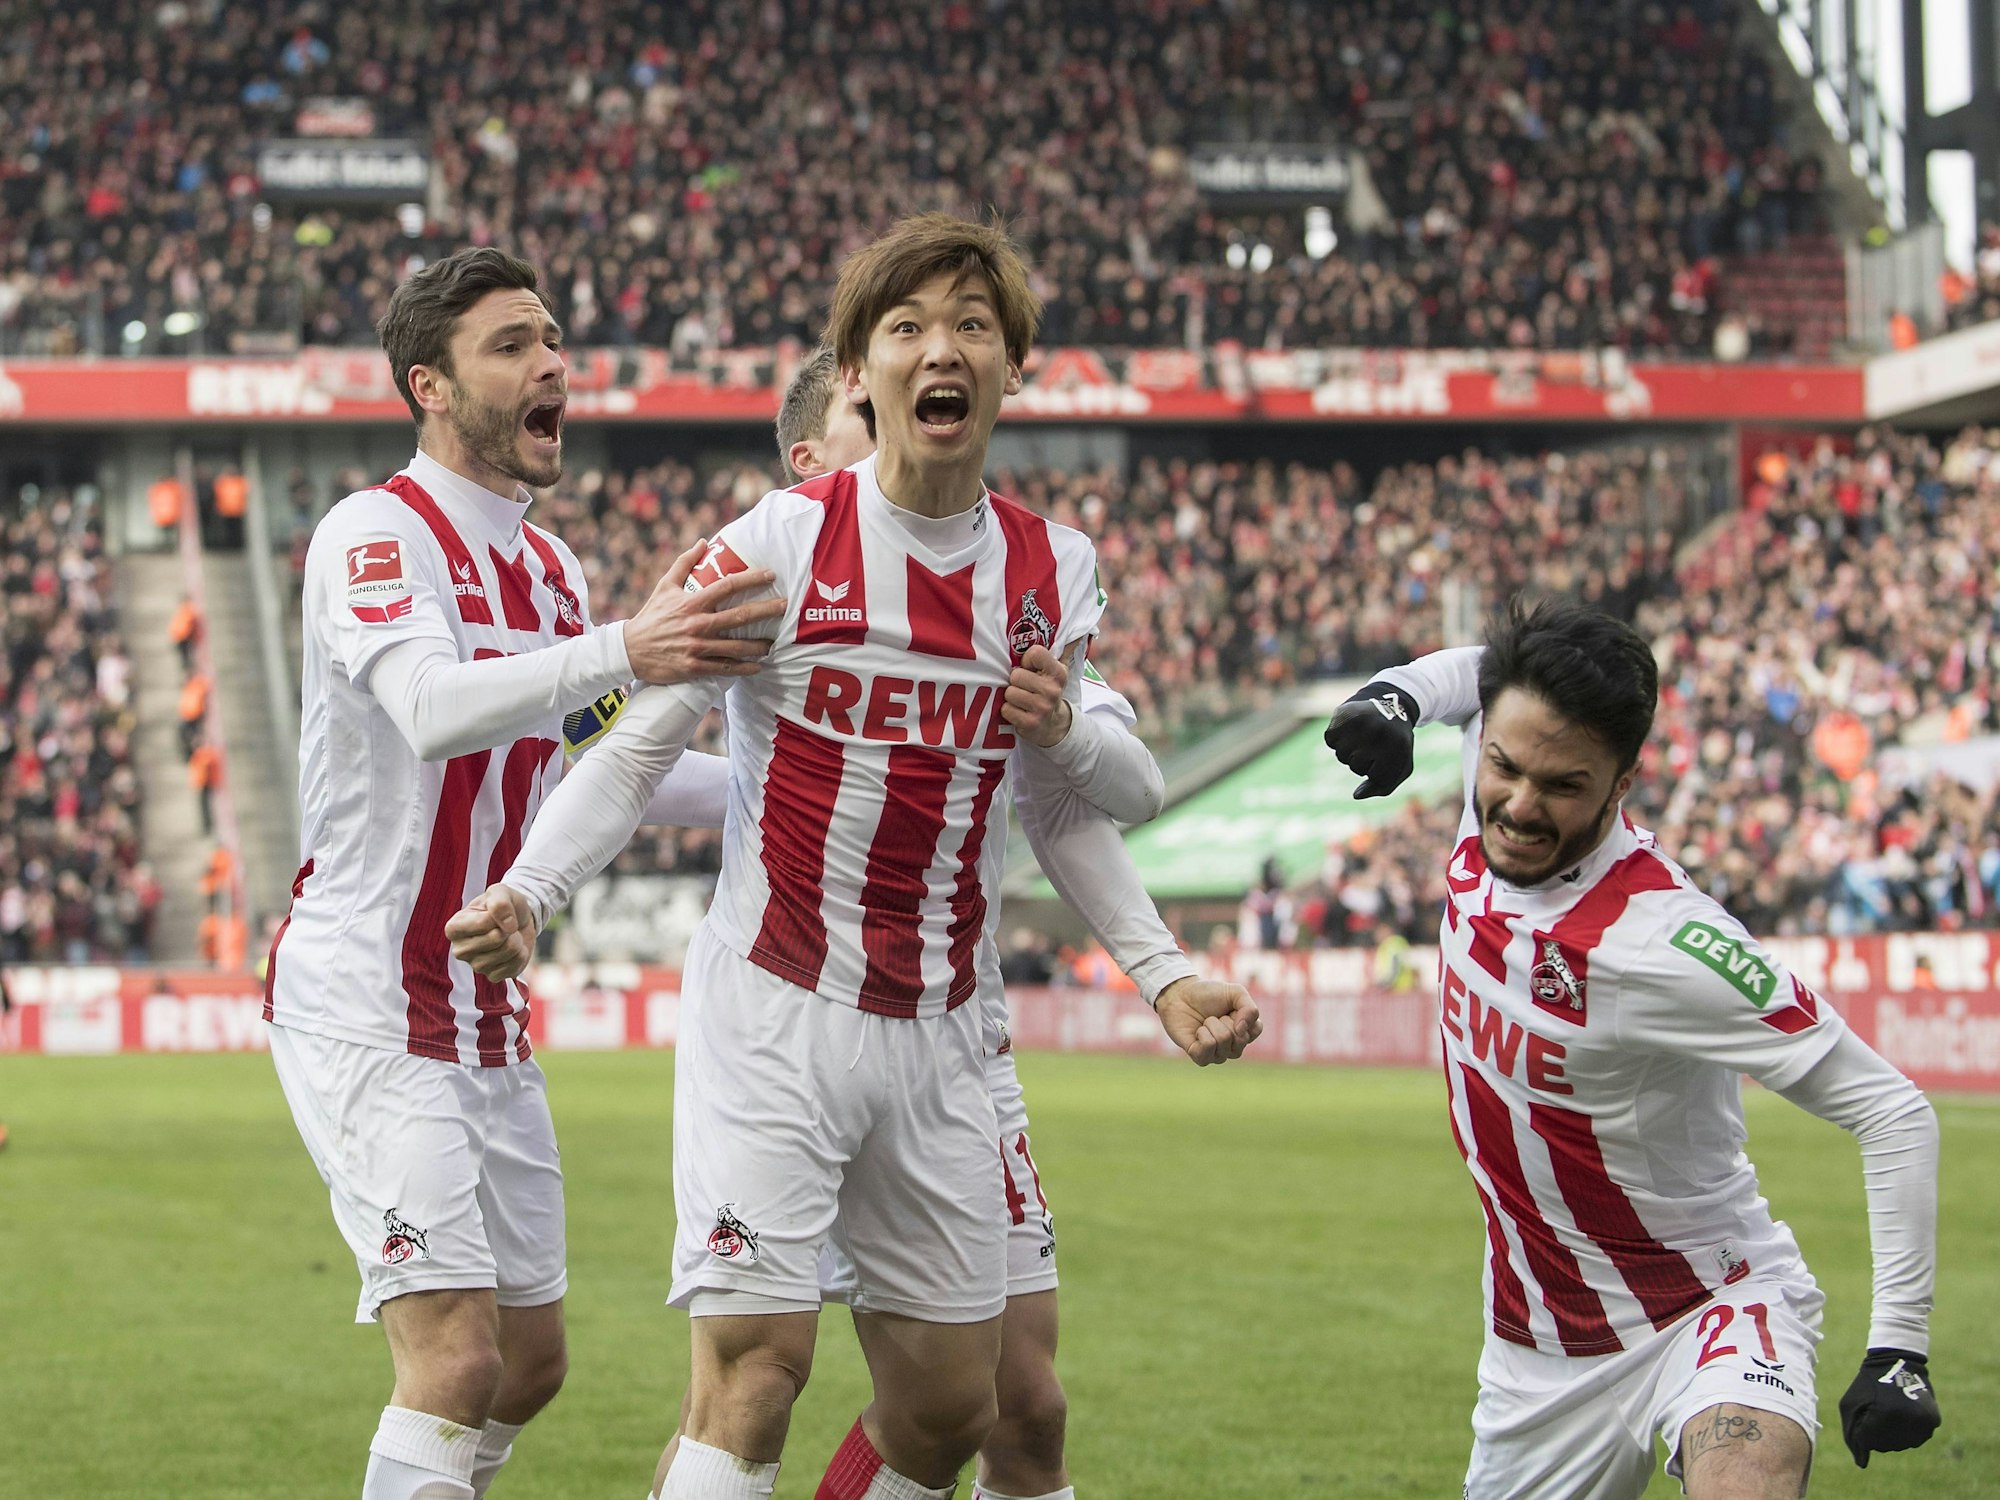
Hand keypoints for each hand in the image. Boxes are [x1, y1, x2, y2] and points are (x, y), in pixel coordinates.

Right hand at [446, 883, 538, 980]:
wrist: (518, 921)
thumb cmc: (503, 905)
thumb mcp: (500, 892)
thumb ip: (500, 902)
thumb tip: (507, 927)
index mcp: (454, 928)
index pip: (482, 923)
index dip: (498, 915)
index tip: (496, 913)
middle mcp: (460, 950)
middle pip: (496, 939)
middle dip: (509, 928)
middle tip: (505, 926)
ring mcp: (475, 965)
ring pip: (508, 951)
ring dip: (516, 940)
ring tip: (509, 936)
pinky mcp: (492, 976)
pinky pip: (513, 967)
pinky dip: (520, 955)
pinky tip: (513, 950)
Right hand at [622, 539, 787, 685]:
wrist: (630, 650)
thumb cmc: (651, 616)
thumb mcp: (664, 586)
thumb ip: (685, 563)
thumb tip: (703, 542)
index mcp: (692, 602)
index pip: (728, 586)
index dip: (752, 579)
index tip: (771, 575)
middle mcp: (697, 624)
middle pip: (739, 616)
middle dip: (766, 610)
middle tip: (785, 607)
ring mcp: (697, 647)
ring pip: (736, 646)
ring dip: (759, 645)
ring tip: (774, 643)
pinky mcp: (694, 667)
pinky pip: (725, 668)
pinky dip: (743, 668)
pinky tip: (757, 666)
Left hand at [1002, 643, 1073, 747]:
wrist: (1053, 725)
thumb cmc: (1048, 691)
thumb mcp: (1057, 670)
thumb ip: (1062, 649)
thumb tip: (1077, 633)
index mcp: (1058, 673)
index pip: (1035, 653)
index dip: (1027, 660)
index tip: (1030, 668)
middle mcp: (1052, 690)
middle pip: (1016, 675)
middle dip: (1016, 681)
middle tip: (1025, 687)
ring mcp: (1042, 708)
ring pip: (1009, 693)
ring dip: (1011, 697)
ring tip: (1022, 700)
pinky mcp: (1030, 723)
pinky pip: (1006, 710)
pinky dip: (1009, 711)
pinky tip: (1020, 712)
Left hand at [1154, 977, 1261, 1065]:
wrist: (1180, 995)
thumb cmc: (1208, 995)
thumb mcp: (1236, 992)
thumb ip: (1250, 1008)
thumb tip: (1242, 1031)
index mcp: (1245, 1032)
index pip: (1255, 1030)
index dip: (1242, 1014)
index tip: (1231, 1008)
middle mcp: (1234, 1047)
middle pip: (1240, 1038)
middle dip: (1225, 1020)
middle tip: (1215, 1015)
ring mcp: (1218, 1054)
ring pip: (1223, 1041)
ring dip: (1211, 1024)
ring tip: (1205, 1022)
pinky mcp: (1200, 1057)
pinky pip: (1207, 1047)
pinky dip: (1202, 1033)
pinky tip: (1197, 1032)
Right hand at [1323, 684, 1417, 797]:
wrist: (1392, 704)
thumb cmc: (1396, 742)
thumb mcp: (1400, 765)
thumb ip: (1383, 786)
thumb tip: (1356, 795)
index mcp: (1397, 744)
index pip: (1377, 777)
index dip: (1378, 771)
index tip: (1387, 756)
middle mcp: (1378, 731)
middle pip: (1356, 767)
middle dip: (1363, 761)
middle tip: (1374, 744)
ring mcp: (1359, 721)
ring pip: (1342, 755)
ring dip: (1349, 751)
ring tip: (1362, 736)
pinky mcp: (1342, 713)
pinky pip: (1330, 741)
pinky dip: (1337, 739)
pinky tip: (1350, 729)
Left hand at [1838, 1349, 1939, 1467]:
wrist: (1897, 1361)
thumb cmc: (1867, 1384)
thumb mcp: (1850, 1404)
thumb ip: (1852, 1435)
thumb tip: (1862, 1464)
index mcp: (1884, 1415)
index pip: (1868, 1441)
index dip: (1861, 1428)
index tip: (1864, 1412)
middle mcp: (1908, 1421)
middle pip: (1884, 1446)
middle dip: (1875, 1432)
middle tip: (1877, 1409)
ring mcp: (1923, 1422)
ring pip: (1901, 1445)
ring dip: (1891, 1434)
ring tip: (1888, 1411)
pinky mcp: (1933, 1421)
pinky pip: (1916, 1438)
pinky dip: (1906, 1431)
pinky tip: (1901, 1414)